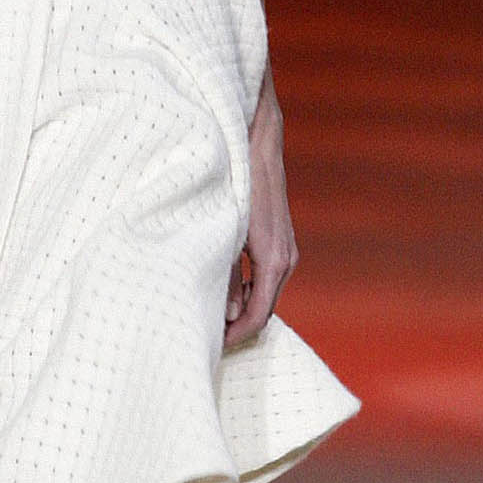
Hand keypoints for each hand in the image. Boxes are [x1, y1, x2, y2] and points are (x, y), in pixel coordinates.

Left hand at [224, 70, 296, 349]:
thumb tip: (224, 315)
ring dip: (235, 308)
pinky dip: (241, 289)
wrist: (253, 136)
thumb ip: (222, 273)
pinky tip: (216, 289)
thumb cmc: (233, 178)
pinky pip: (261, 277)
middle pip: (261, 309)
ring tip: (202, 316)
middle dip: (231, 327)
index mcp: (273, 260)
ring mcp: (283, 248)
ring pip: (261, 293)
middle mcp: (284, 258)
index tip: (205, 347)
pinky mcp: (276, 239)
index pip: (256, 317)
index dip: (231, 337)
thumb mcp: (221, 230)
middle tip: (198, 335)